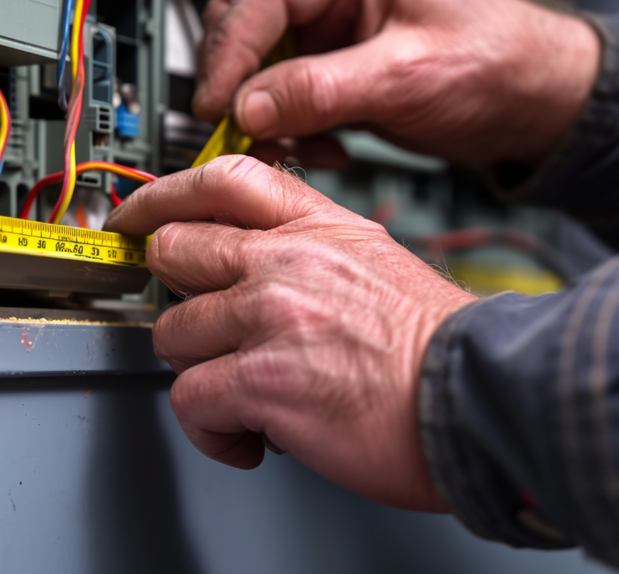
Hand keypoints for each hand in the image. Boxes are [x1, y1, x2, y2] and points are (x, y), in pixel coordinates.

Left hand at [104, 156, 475, 510]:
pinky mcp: (261, 381)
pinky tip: (248, 435)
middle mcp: (284, 261)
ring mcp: (269, 317)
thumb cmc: (438, 346)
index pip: (220, 181)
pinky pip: (189, 400)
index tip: (138, 215)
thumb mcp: (377, 260)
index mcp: (317, 227)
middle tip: (203, 327)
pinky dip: (211, 429)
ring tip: (243, 392)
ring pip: (173, 332)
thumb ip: (311, 249)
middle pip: (174, 251)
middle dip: (179, 294)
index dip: (164, 196)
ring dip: (200, 370)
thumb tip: (254, 265)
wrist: (479, 398)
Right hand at [194, 0, 599, 164]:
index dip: (229, 53)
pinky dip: (290, 131)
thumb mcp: (407, 75)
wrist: (532, 103)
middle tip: (239, 132)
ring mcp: (330, 34)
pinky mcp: (333, 71)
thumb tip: (250, 107)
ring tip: (291, 148)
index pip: (258, 0)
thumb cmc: (499, 62)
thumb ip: (322, 89)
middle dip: (240, 87)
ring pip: (260, 70)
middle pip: (246, 29)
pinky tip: (321, 149)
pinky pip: (285, 99)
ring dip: (264, 117)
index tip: (216, 105)